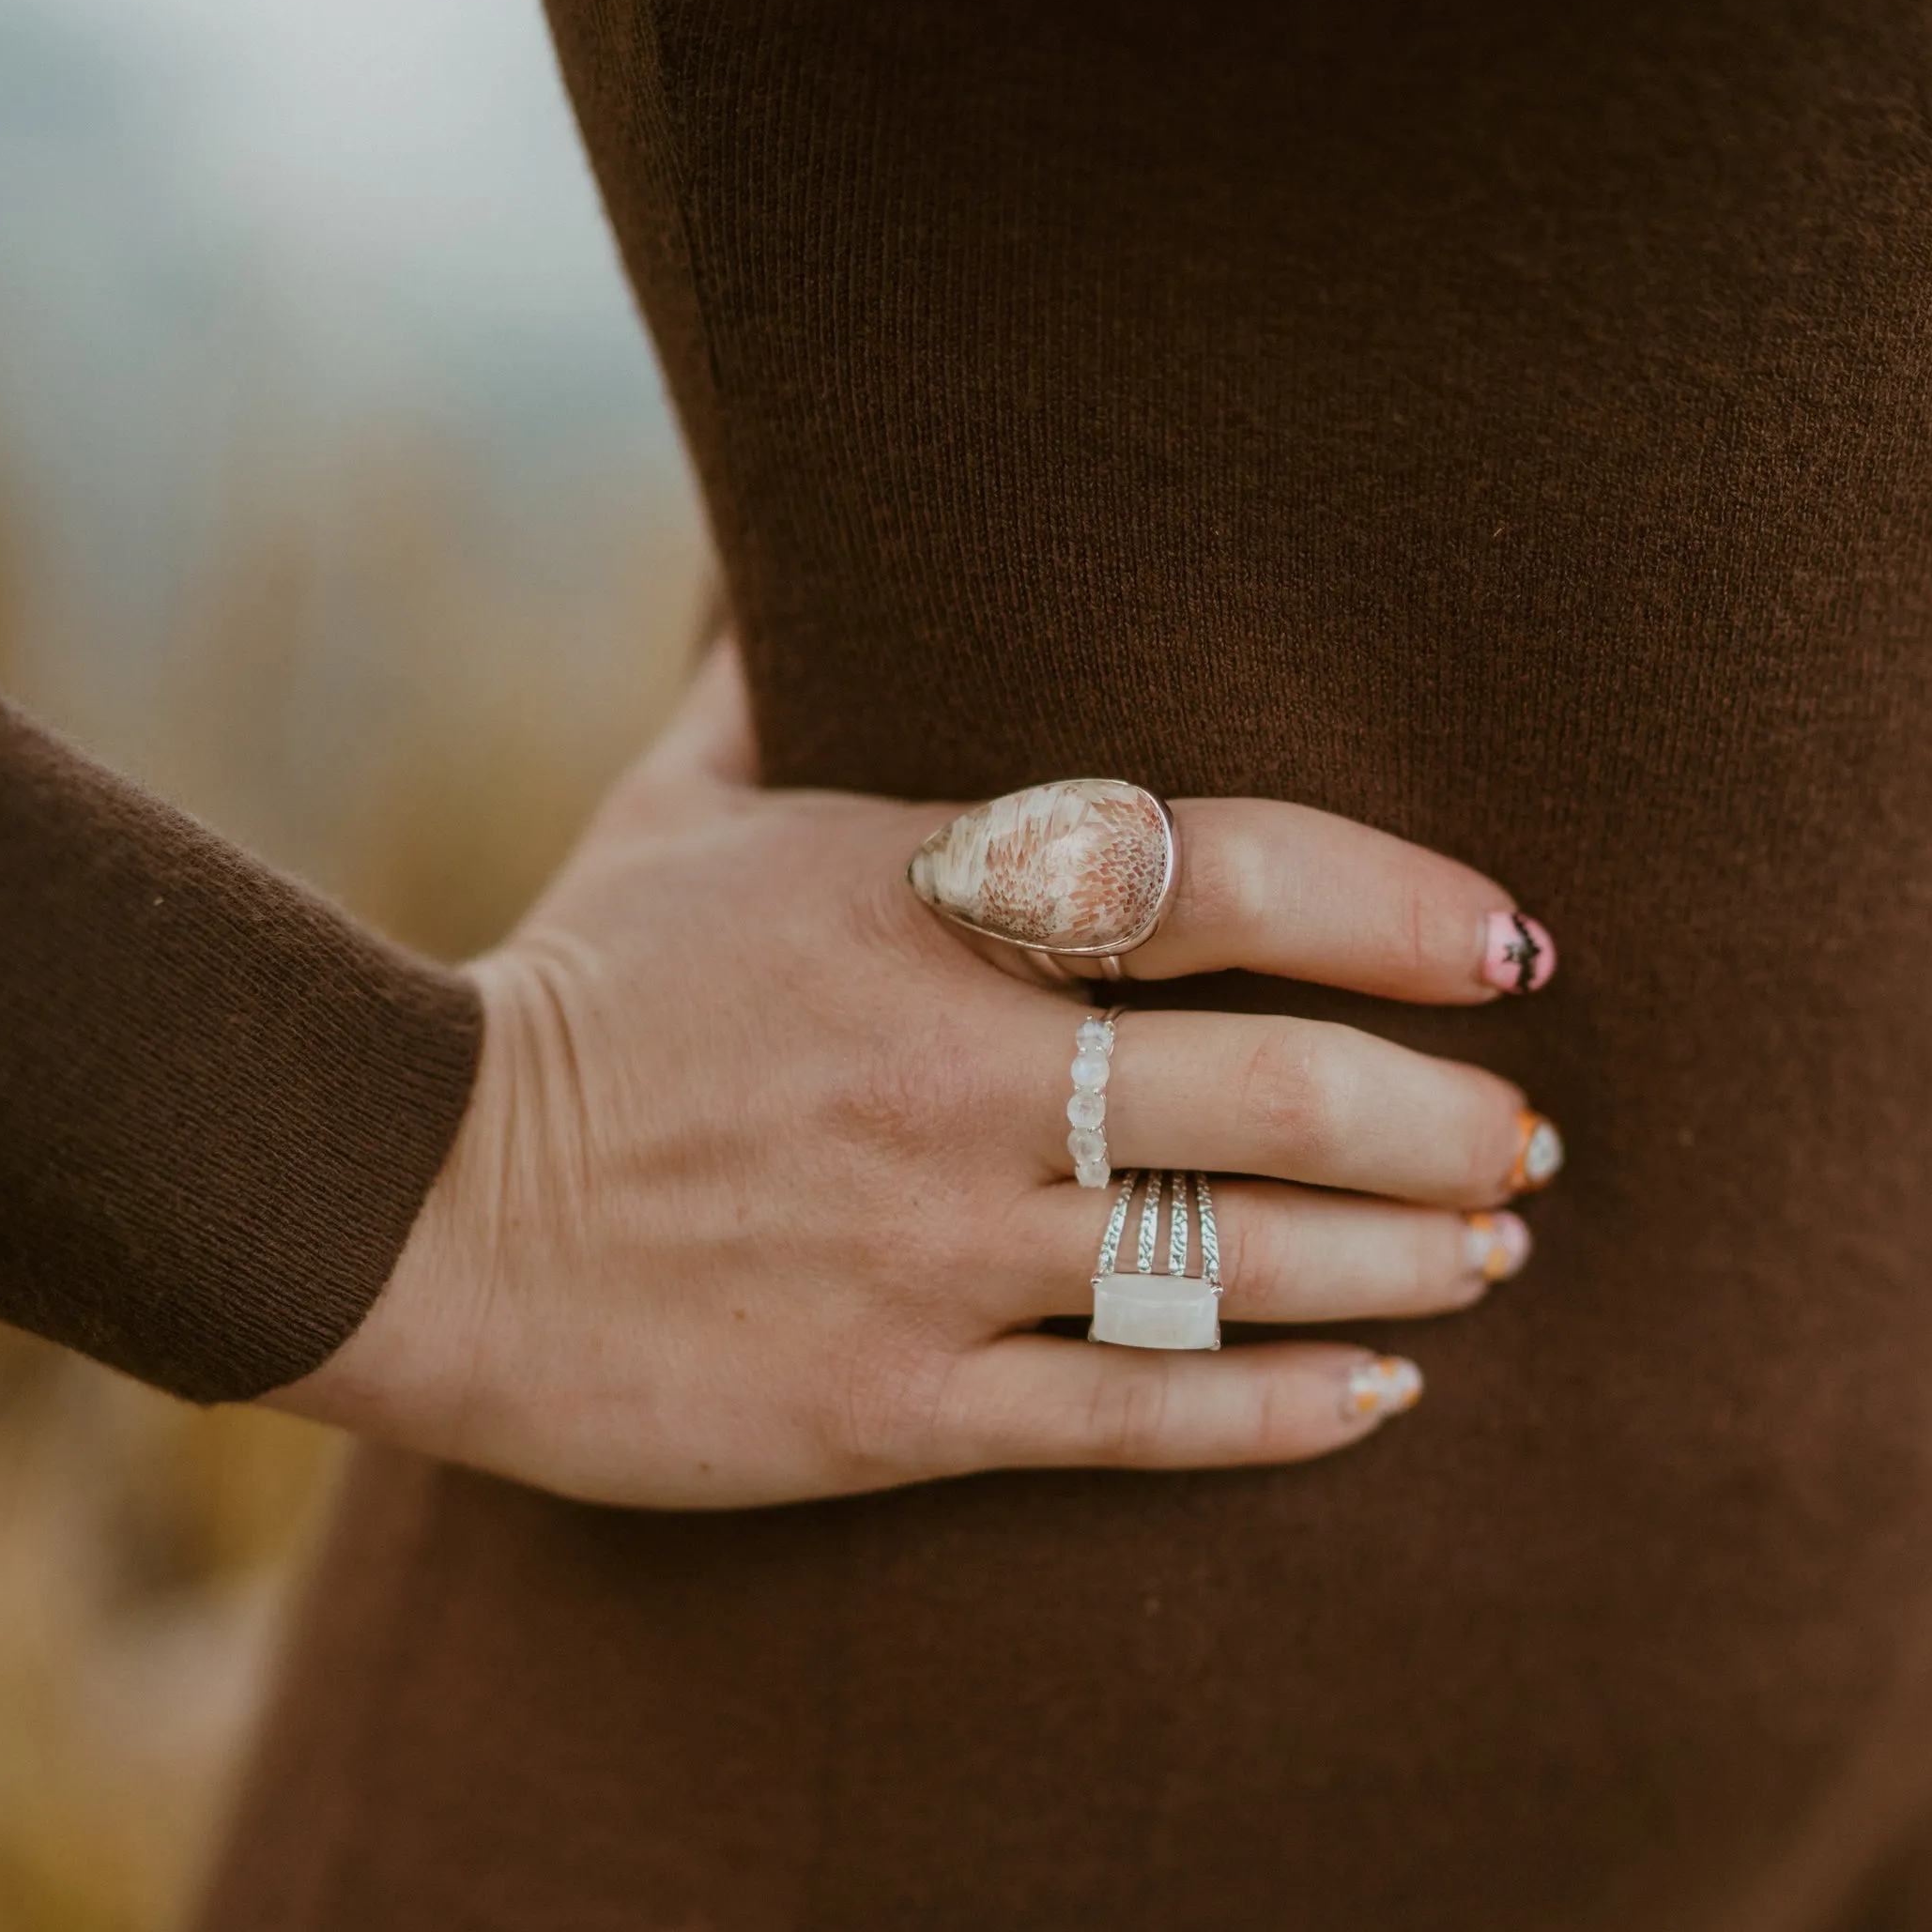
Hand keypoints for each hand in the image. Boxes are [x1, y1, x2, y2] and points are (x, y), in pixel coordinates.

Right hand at [277, 642, 1559, 1507]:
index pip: (1219, 874)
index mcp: (921, 904)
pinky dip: (1285, 1410)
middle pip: (1279, 1089)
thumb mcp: (679, 796)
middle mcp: (954, 1075)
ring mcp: (931, 1249)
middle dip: (1446, 1117)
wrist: (401, 1207)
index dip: (1398, 905)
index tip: (1513, 944)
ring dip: (1408, 1256)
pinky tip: (1383, 1394)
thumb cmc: (573, 986)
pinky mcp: (895, 1405)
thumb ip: (791, 665)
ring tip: (1498, 1246)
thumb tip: (828, 514)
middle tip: (1531, 1128)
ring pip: (1237, 1261)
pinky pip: (1140, 1417)